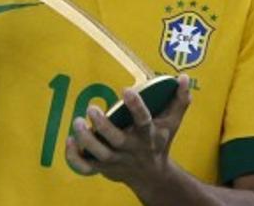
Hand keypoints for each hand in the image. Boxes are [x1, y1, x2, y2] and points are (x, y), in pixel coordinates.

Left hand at [65, 75, 191, 190]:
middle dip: (103, 125)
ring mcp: (116, 161)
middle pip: (116, 140)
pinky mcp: (102, 169)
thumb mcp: (172, 123)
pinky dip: (74, 158)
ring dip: (86, 140)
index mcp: (148, 136)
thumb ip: (179, 100)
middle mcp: (131, 149)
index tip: (126, 90)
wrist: (152, 177)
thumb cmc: (159, 143)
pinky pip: (85, 168)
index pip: (144, 121)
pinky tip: (69, 141)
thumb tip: (184, 77)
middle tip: (91, 108)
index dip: (136, 107)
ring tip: (77, 122)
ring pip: (99, 154)